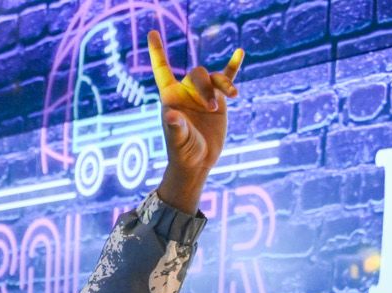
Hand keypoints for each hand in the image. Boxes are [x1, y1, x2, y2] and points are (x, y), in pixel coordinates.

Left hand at [148, 32, 242, 212]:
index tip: (152, 32)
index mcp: (170, 97)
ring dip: (223, 85)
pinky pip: (226, 79)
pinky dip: (232, 67)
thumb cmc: (183, 152)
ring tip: (233, 96)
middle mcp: (186, 92)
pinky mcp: (218, 99)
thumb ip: (175, 128)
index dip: (157, 51)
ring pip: (214, 77)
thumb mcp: (178, 141)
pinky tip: (239, 52)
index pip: (162, 69)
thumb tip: (172, 116)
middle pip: (197, 74)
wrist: (198, 161)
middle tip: (212, 108)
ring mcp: (203, 94)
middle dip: (206, 87)